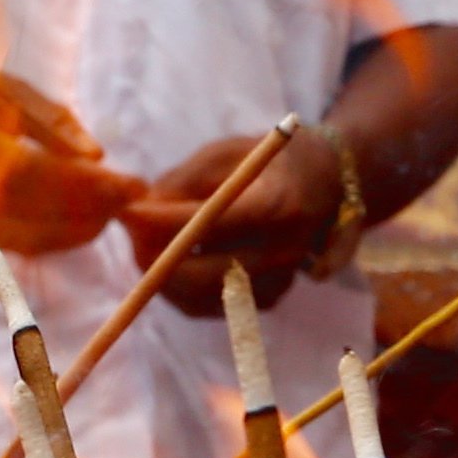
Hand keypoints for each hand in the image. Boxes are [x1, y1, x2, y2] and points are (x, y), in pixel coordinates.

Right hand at [0, 43, 138, 254]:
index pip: (43, 177)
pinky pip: (20, 244)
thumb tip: (98, 157)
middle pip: (43, 218)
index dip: (95, 187)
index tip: (137, 183)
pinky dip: (57, 236)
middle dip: (98, 212)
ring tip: (112, 205)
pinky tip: (81, 216)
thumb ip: (51, 121)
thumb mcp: (1, 84)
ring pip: (36, 242)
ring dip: (82, 229)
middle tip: (133, 194)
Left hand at [119, 123, 344, 314]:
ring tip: (149, 244)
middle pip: (205, 274)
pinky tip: (176, 261)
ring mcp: (280, 279)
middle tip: (133, 236)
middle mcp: (284, 250)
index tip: (129, 212)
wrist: (328, 183)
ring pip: (202, 297)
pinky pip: (212, 305)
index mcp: (280, 204)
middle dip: (157, 259)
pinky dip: (183, 288)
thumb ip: (184, 180)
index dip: (164, 222)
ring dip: (163, 276)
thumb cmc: (269, 160)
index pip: (214, 223)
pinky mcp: (271, 298)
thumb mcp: (228, 152)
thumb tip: (140, 210)